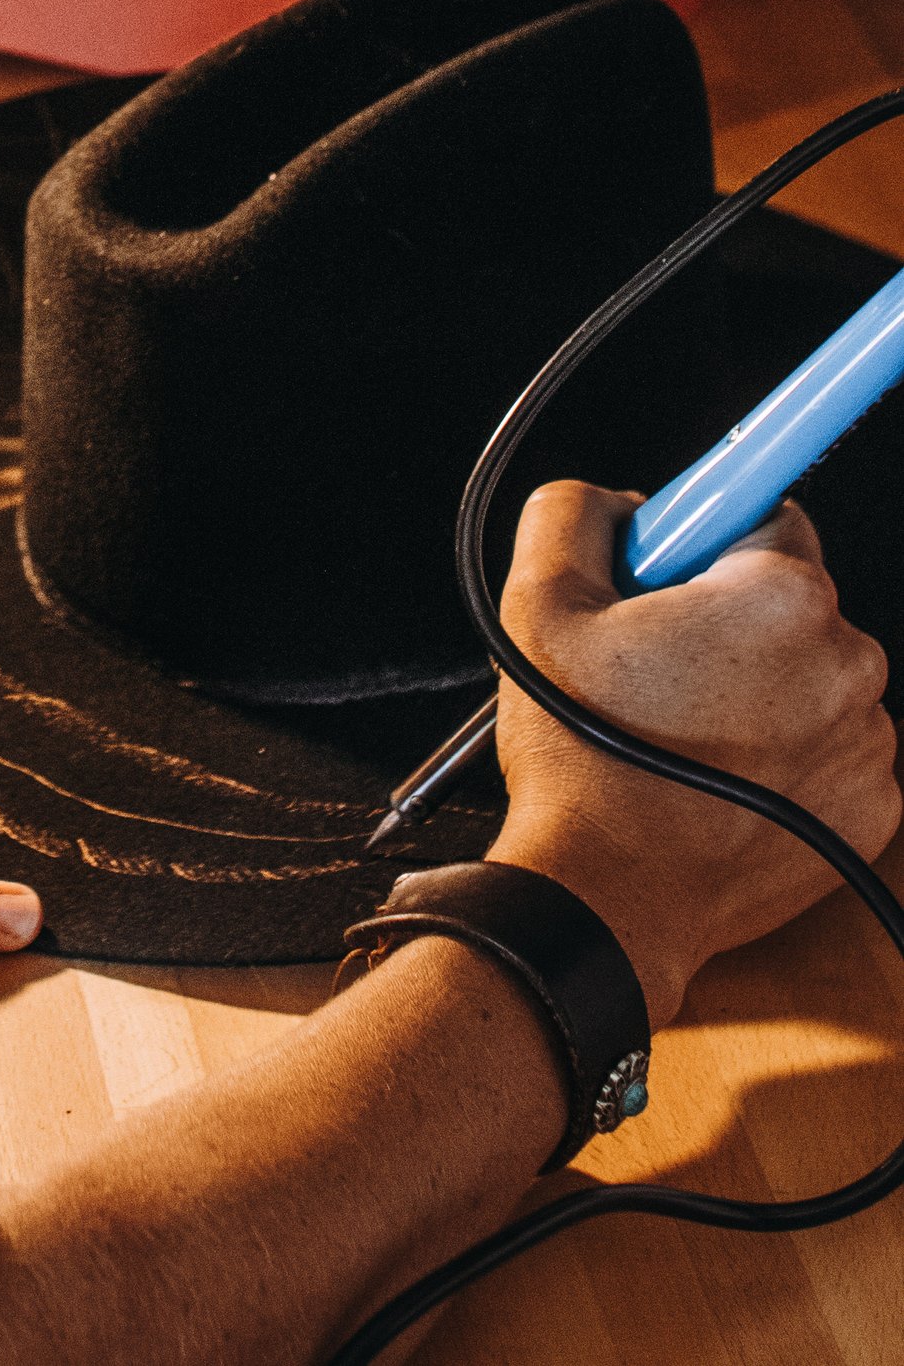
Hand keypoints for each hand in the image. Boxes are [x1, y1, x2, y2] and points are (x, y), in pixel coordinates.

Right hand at [491, 481, 899, 1025]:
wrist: (610, 902)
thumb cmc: (583, 761)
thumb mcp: (538, 601)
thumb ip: (576, 512)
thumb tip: (619, 506)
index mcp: (781, 597)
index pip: (765, 512)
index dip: (702, 543)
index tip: (670, 578)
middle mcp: (847, 665)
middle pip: (790, 599)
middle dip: (727, 615)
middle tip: (653, 662)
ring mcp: (868, 746)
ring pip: (811, 675)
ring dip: (758, 686)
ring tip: (678, 729)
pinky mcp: (872, 811)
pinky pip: (829, 746)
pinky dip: (784, 751)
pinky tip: (717, 773)